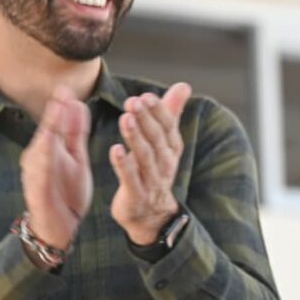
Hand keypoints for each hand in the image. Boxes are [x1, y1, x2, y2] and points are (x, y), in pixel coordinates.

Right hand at [20, 86, 93, 250]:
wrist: (59, 226)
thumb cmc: (66, 191)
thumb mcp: (77, 158)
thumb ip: (76, 134)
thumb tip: (77, 104)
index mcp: (52, 149)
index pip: (57, 123)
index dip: (61, 105)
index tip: (67, 87)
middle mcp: (40, 158)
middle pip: (47, 131)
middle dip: (53, 113)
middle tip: (62, 92)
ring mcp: (36, 173)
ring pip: (41, 149)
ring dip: (48, 131)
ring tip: (56, 113)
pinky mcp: (37, 190)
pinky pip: (40, 173)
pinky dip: (44, 160)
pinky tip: (49, 147)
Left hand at [109, 83, 191, 244]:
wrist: (152, 214)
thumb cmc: (155, 170)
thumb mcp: (166, 141)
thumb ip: (171, 113)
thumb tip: (184, 86)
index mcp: (172, 148)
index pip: (168, 126)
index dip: (158, 111)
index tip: (146, 96)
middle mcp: (165, 163)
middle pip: (156, 138)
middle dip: (146, 119)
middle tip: (133, 102)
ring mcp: (152, 180)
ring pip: (145, 156)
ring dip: (135, 137)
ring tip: (125, 118)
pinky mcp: (136, 195)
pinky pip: (131, 179)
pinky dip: (124, 165)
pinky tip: (115, 150)